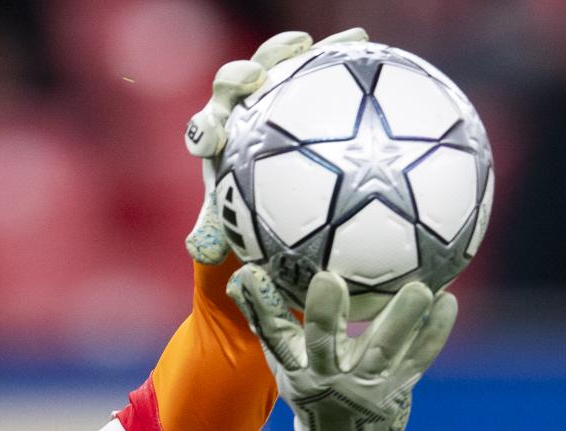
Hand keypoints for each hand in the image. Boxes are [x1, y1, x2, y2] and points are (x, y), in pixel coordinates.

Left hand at [183, 28, 368, 264]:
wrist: (274, 183)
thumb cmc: (252, 208)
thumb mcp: (235, 224)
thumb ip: (218, 236)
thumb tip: (203, 254)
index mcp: (219, 141)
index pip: (204, 131)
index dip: (205, 130)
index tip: (212, 135)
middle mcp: (238, 110)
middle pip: (231, 85)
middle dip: (237, 77)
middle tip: (254, 78)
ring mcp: (268, 91)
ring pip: (271, 64)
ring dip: (284, 50)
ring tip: (307, 43)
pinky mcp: (298, 80)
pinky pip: (317, 62)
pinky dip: (336, 50)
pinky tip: (362, 42)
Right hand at [227, 266, 456, 430]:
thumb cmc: (312, 391)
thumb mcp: (284, 362)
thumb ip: (266, 318)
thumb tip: (242, 274)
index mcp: (298, 368)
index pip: (274, 335)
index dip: (263, 308)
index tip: (254, 274)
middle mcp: (330, 378)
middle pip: (325, 344)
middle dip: (323, 314)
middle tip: (330, 279)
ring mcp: (367, 386)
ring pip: (382, 350)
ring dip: (400, 320)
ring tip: (419, 289)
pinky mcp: (398, 388)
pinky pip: (420, 357)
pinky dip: (435, 331)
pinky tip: (448, 302)